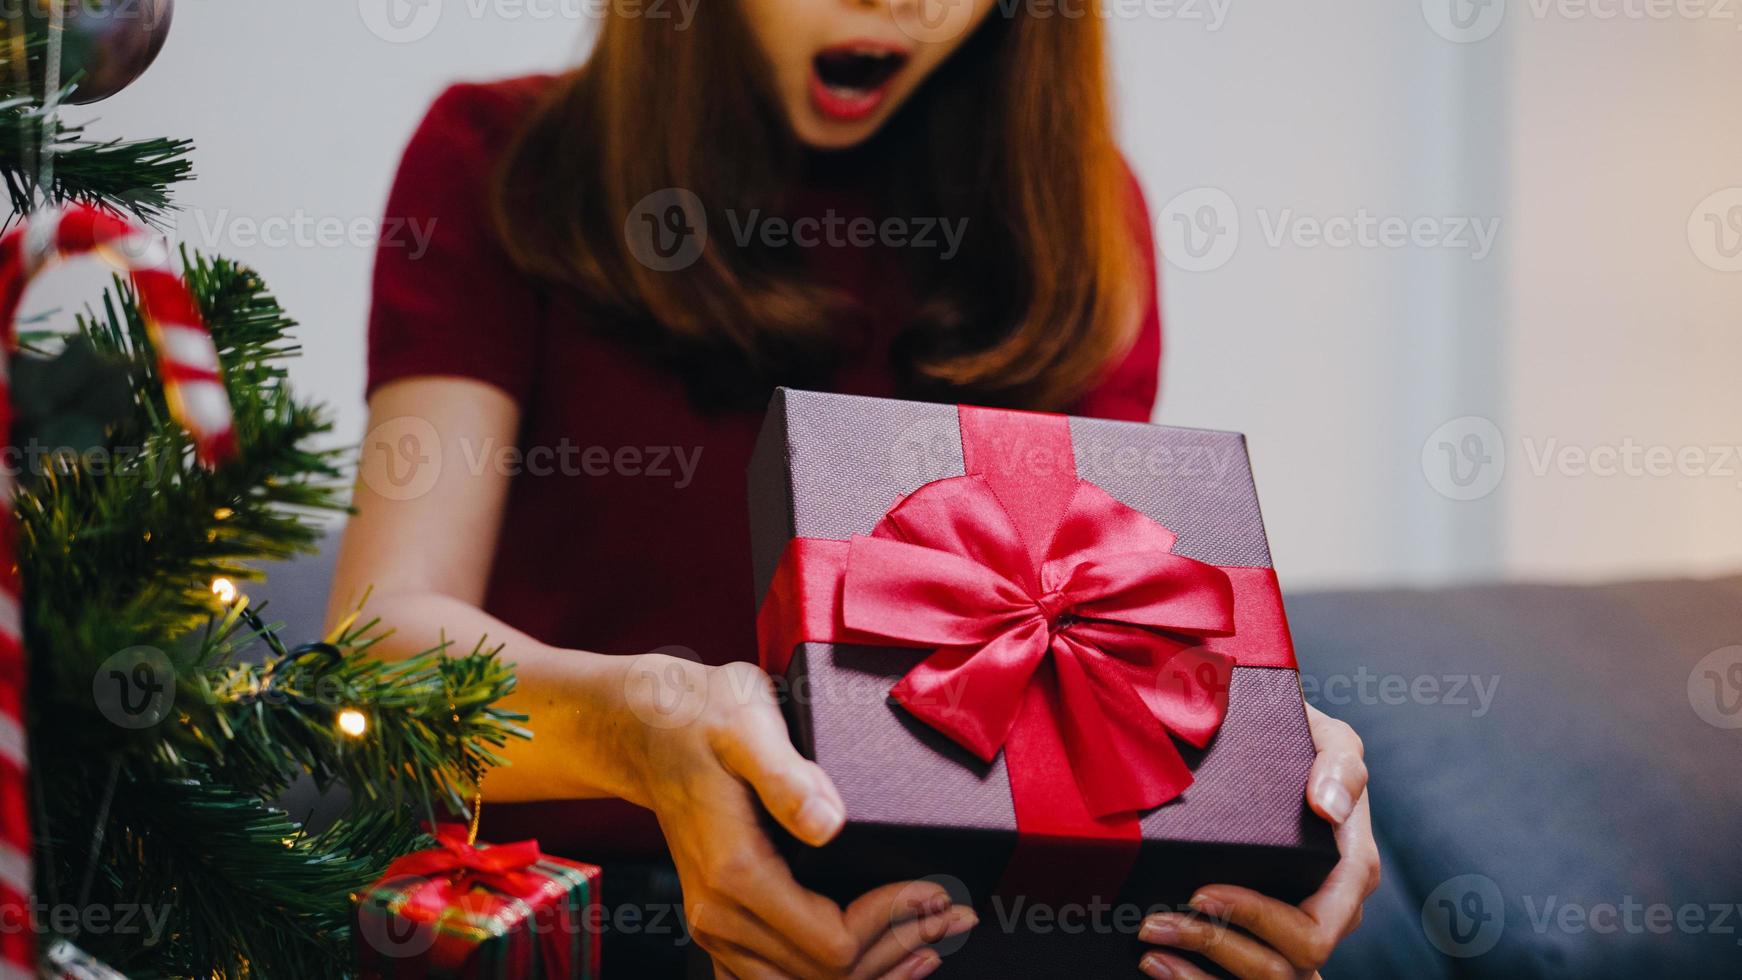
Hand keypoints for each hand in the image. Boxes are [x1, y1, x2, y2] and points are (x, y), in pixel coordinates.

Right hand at [621, 657, 976, 978]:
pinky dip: (835, 976)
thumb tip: (829, 822)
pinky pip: (780, 978)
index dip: (893, 922)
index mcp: (736, 875)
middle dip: (899, 947)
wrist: (645, 727)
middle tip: (956, 915)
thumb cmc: (701, 716)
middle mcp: (721, 916)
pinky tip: (881, 955)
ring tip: (933, 938)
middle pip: (828, 978)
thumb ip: (788, 776)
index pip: (833, 945)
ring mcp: (717, 926)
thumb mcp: (748, 723)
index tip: (935, 889)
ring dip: (876, 968)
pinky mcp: (722, 923)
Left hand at [1136, 704, 1379, 978]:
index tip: (1202, 892)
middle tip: (1159, 919)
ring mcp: (1296, 930)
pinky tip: (1157, 961)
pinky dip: (1194, 979)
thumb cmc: (1304, 740)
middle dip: (1220, 945)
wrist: (1272, 739)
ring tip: (1149, 936)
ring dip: (1202, 969)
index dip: (1260, 919)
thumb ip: (1339, 764)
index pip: (1317, 927)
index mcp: (1350, 873)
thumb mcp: (1331, 738)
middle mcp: (1329, 912)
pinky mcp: (1264, 937)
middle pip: (1289, 963)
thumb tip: (1327, 806)